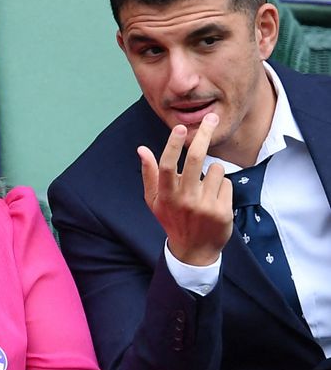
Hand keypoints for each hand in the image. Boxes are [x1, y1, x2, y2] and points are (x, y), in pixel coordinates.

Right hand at [138, 113, 232, 265]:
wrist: (194, 251)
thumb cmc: (172, 219)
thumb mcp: (154, 200)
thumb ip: (149, 173)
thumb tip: (141, 149)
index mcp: (166, 195)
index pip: (168, 165)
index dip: (174, 144)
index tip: (180, 127)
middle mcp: (185, 200)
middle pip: (195, 159)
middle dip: (204, 134)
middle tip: (212, 118)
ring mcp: (205, 206)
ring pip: (215, 169)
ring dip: (212, 172)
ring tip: (205, 187)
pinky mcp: (222, 212)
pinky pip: (227, 184)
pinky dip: (222, 187)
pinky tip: (215, 199)